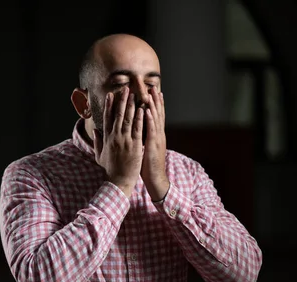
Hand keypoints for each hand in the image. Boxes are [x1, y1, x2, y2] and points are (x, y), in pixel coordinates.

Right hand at [93, 86, 143, 197]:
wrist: (118, 181)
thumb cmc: (110, 169)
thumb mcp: (99, 155)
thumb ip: (97, 142)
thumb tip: (96, 131)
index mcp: (107, 139)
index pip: (107, 118)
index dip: (108, 105)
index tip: (111, 95)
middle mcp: (114, 137)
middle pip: (117, 115)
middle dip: (121, 101)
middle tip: (125, 89)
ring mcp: (124, 141)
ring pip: (127, 119)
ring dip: (131, 105)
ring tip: (134, 94)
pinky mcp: (134, 145)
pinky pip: (137, 129)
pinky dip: (139, 118)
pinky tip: (142, 109)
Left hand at [141, 86, 169, 201]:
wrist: (155, 178)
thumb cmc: (147, 165)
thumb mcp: (145, 149)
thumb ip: (144, 138)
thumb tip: (139, 131)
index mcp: (155, 136)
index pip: (155, 117)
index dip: (154, 105)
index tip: (151, 93)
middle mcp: (158, 135)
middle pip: (157, 114)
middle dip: (155, 101)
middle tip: (153, 87)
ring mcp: (157, 139)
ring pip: (155, 119)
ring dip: (153, 106)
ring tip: (150, 94)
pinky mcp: (153, 145)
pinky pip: (151, 130)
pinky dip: (149, 120)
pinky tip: (147, 111)